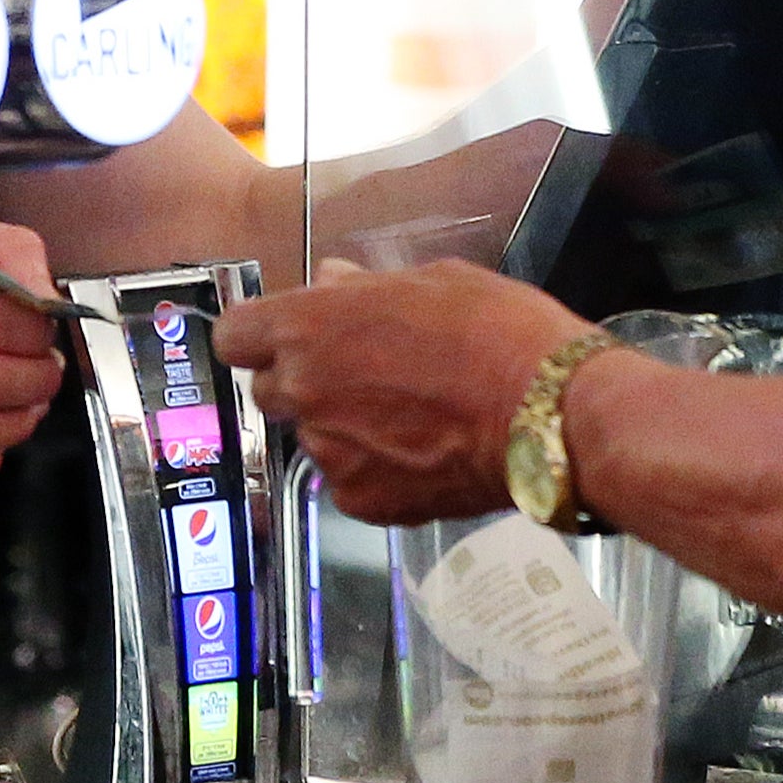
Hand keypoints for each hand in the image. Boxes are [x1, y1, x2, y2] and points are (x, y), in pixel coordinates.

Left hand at [215, 259, 590, 523]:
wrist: (548, 414)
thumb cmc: (496, 329)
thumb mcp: (432, 280)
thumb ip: (364, 288)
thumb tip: (330, 284)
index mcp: (309, 328)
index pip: (234, 336)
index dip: (259, 335)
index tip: (288, 335)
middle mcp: (304, 393)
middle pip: (269, 390)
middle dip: (304, 380)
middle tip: (363, 372)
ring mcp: (329, 453)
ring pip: (314, 436)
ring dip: (342, 425)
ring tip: (409, 415)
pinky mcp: (361, 502)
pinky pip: (349, 479)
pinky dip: (375, 467)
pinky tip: (422, 451)